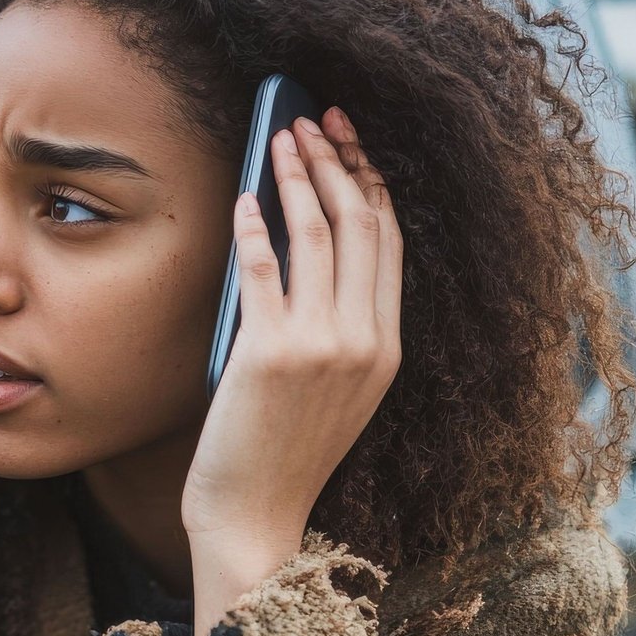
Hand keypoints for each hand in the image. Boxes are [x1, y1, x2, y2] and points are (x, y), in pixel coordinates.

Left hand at [182, 107, 401, 635]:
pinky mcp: (271, 352)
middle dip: (338, 161)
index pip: (390, 244)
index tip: (352, 143)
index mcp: (388, 348)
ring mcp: (322, 346)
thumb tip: (300, 246)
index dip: (372, 183)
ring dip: (298, 176)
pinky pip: (265, 269)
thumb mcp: (330, 388)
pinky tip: (244, 196)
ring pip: (321, 235)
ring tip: (280, 137)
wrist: (254, 515)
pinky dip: (257, 225)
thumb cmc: (278, 453)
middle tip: (313, 119)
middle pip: (363, 225)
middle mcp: (366, 341)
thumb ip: (332, 328)